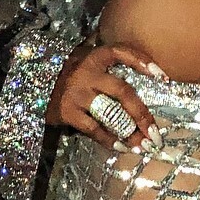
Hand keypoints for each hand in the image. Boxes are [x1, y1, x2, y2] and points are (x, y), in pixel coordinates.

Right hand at [46, 39, 167, 155]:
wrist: (36, 84)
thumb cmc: (71, 73)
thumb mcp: (87, 61)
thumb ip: (110, 65)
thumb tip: (149, 80)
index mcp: (95, 57)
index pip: (122, 52)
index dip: (143, 62)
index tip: (163, 77)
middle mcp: (87, 73)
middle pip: (123, 91)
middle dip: (142, 114)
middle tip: (155, 132)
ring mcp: (77, 93)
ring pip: (111, 113)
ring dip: (130, 131)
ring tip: (143, 144)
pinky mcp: (68, 111)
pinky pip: (94, 128)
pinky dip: (109, 139)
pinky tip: (121, 147)